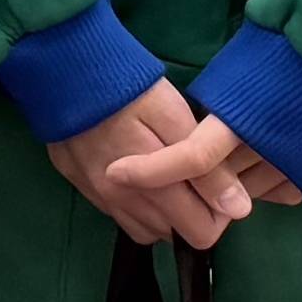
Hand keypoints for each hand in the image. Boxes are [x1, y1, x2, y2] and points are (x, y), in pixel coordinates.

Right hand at [49, 80, 254, 248]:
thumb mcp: (176, 119)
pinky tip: (136, 171)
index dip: (218, 214)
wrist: (63, 66)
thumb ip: (206, 169)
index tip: (215, 182)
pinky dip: (135, 203)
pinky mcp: (78, 184)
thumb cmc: (127, 86)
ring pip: (144, 229)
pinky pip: (117, 213)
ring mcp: (97, 197)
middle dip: (191, 213)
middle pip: (173, 236)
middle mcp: (123, 203)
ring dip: (162, 212)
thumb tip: (238, 209)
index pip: (201, 234)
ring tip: (166, 173)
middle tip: (193, 172)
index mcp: (153, 189)